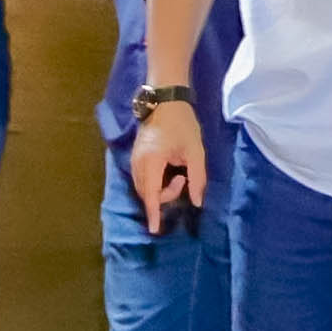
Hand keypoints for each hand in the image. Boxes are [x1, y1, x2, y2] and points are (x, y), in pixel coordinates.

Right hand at [127, 100, 205, 231]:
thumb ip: (197, 179)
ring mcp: (134, 159)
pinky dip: (153, 184)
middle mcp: (138, 163)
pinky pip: (142, 179)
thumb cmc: (182, 124)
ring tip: (178, 176)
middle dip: (164, 196)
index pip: (151, 195)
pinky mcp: (136, 157)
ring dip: (159, 191)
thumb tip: (197, 202)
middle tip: (183, 180)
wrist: (165, 100)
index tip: (154, 230)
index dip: (153, 214)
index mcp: (152, 162)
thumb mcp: (195, 151)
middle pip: (146, 193)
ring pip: (142, 187)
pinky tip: (168, 175)